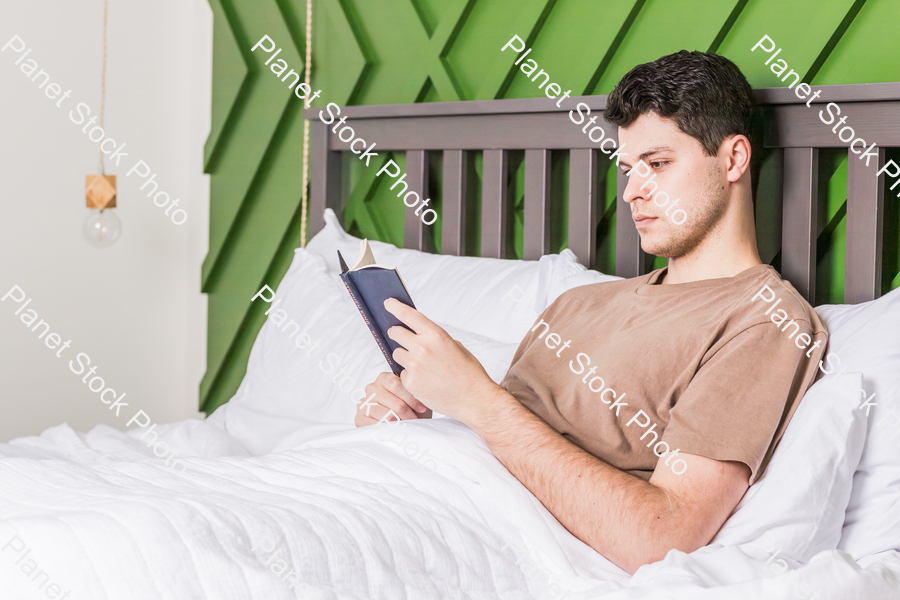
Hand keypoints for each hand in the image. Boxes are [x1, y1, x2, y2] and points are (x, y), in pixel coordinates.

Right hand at [354, 371, 431, 427]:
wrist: (397, 424)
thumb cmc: (408, 408)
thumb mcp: (413, 398)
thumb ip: (413, 394)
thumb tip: (418, 396)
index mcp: (384, 378)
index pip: (397, 385)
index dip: (412, 398)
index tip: (422, 408)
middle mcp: (372, 388)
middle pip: (395, 403)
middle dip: (408, 414)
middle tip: (416, 420)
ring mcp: (364, 403)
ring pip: (388, 415)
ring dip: (401, 423)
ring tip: (408, 426)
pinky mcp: (359, 418)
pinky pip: (377, 426)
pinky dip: (389, 430)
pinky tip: (395, 430)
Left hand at [384, 298, 504, 425]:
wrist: (473, 399)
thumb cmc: (469, 373)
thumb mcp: (456, 346)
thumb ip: (435, 339)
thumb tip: (420, 335)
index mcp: (436, 335)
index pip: (409, 315)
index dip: (396, 307)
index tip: (388, 303)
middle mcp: (423, 348)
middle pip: (396, 333)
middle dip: (396, 333)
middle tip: (397, 335)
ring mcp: (414, 366)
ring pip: (397, 354)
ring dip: (404, 356)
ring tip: (420, 365)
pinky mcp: (410, 383)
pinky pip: (402, 374)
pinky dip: (410, 376)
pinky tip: (424, 380)